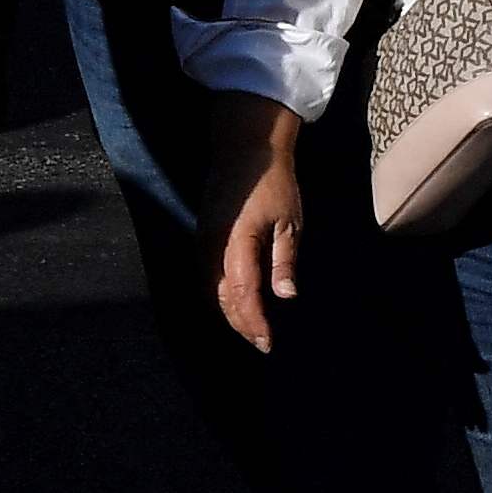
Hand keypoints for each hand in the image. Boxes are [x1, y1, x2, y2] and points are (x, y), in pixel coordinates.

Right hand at [209, 91, 303, 351]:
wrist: (244, 148)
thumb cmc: (274, 182)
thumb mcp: (289, 221)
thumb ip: (284, 260)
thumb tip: (285, 297)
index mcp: (236, 242)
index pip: (242, 294)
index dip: (254, 322)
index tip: (267, 342)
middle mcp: (212, 246)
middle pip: (222, 297)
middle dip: (242, 324)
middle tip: (262, 344)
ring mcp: (203, 241)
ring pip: (211, 289)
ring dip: (230, 313)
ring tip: (251, 330)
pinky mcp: (202, 237)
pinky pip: (208, 277)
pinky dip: (221, 296)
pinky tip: (236, 304)